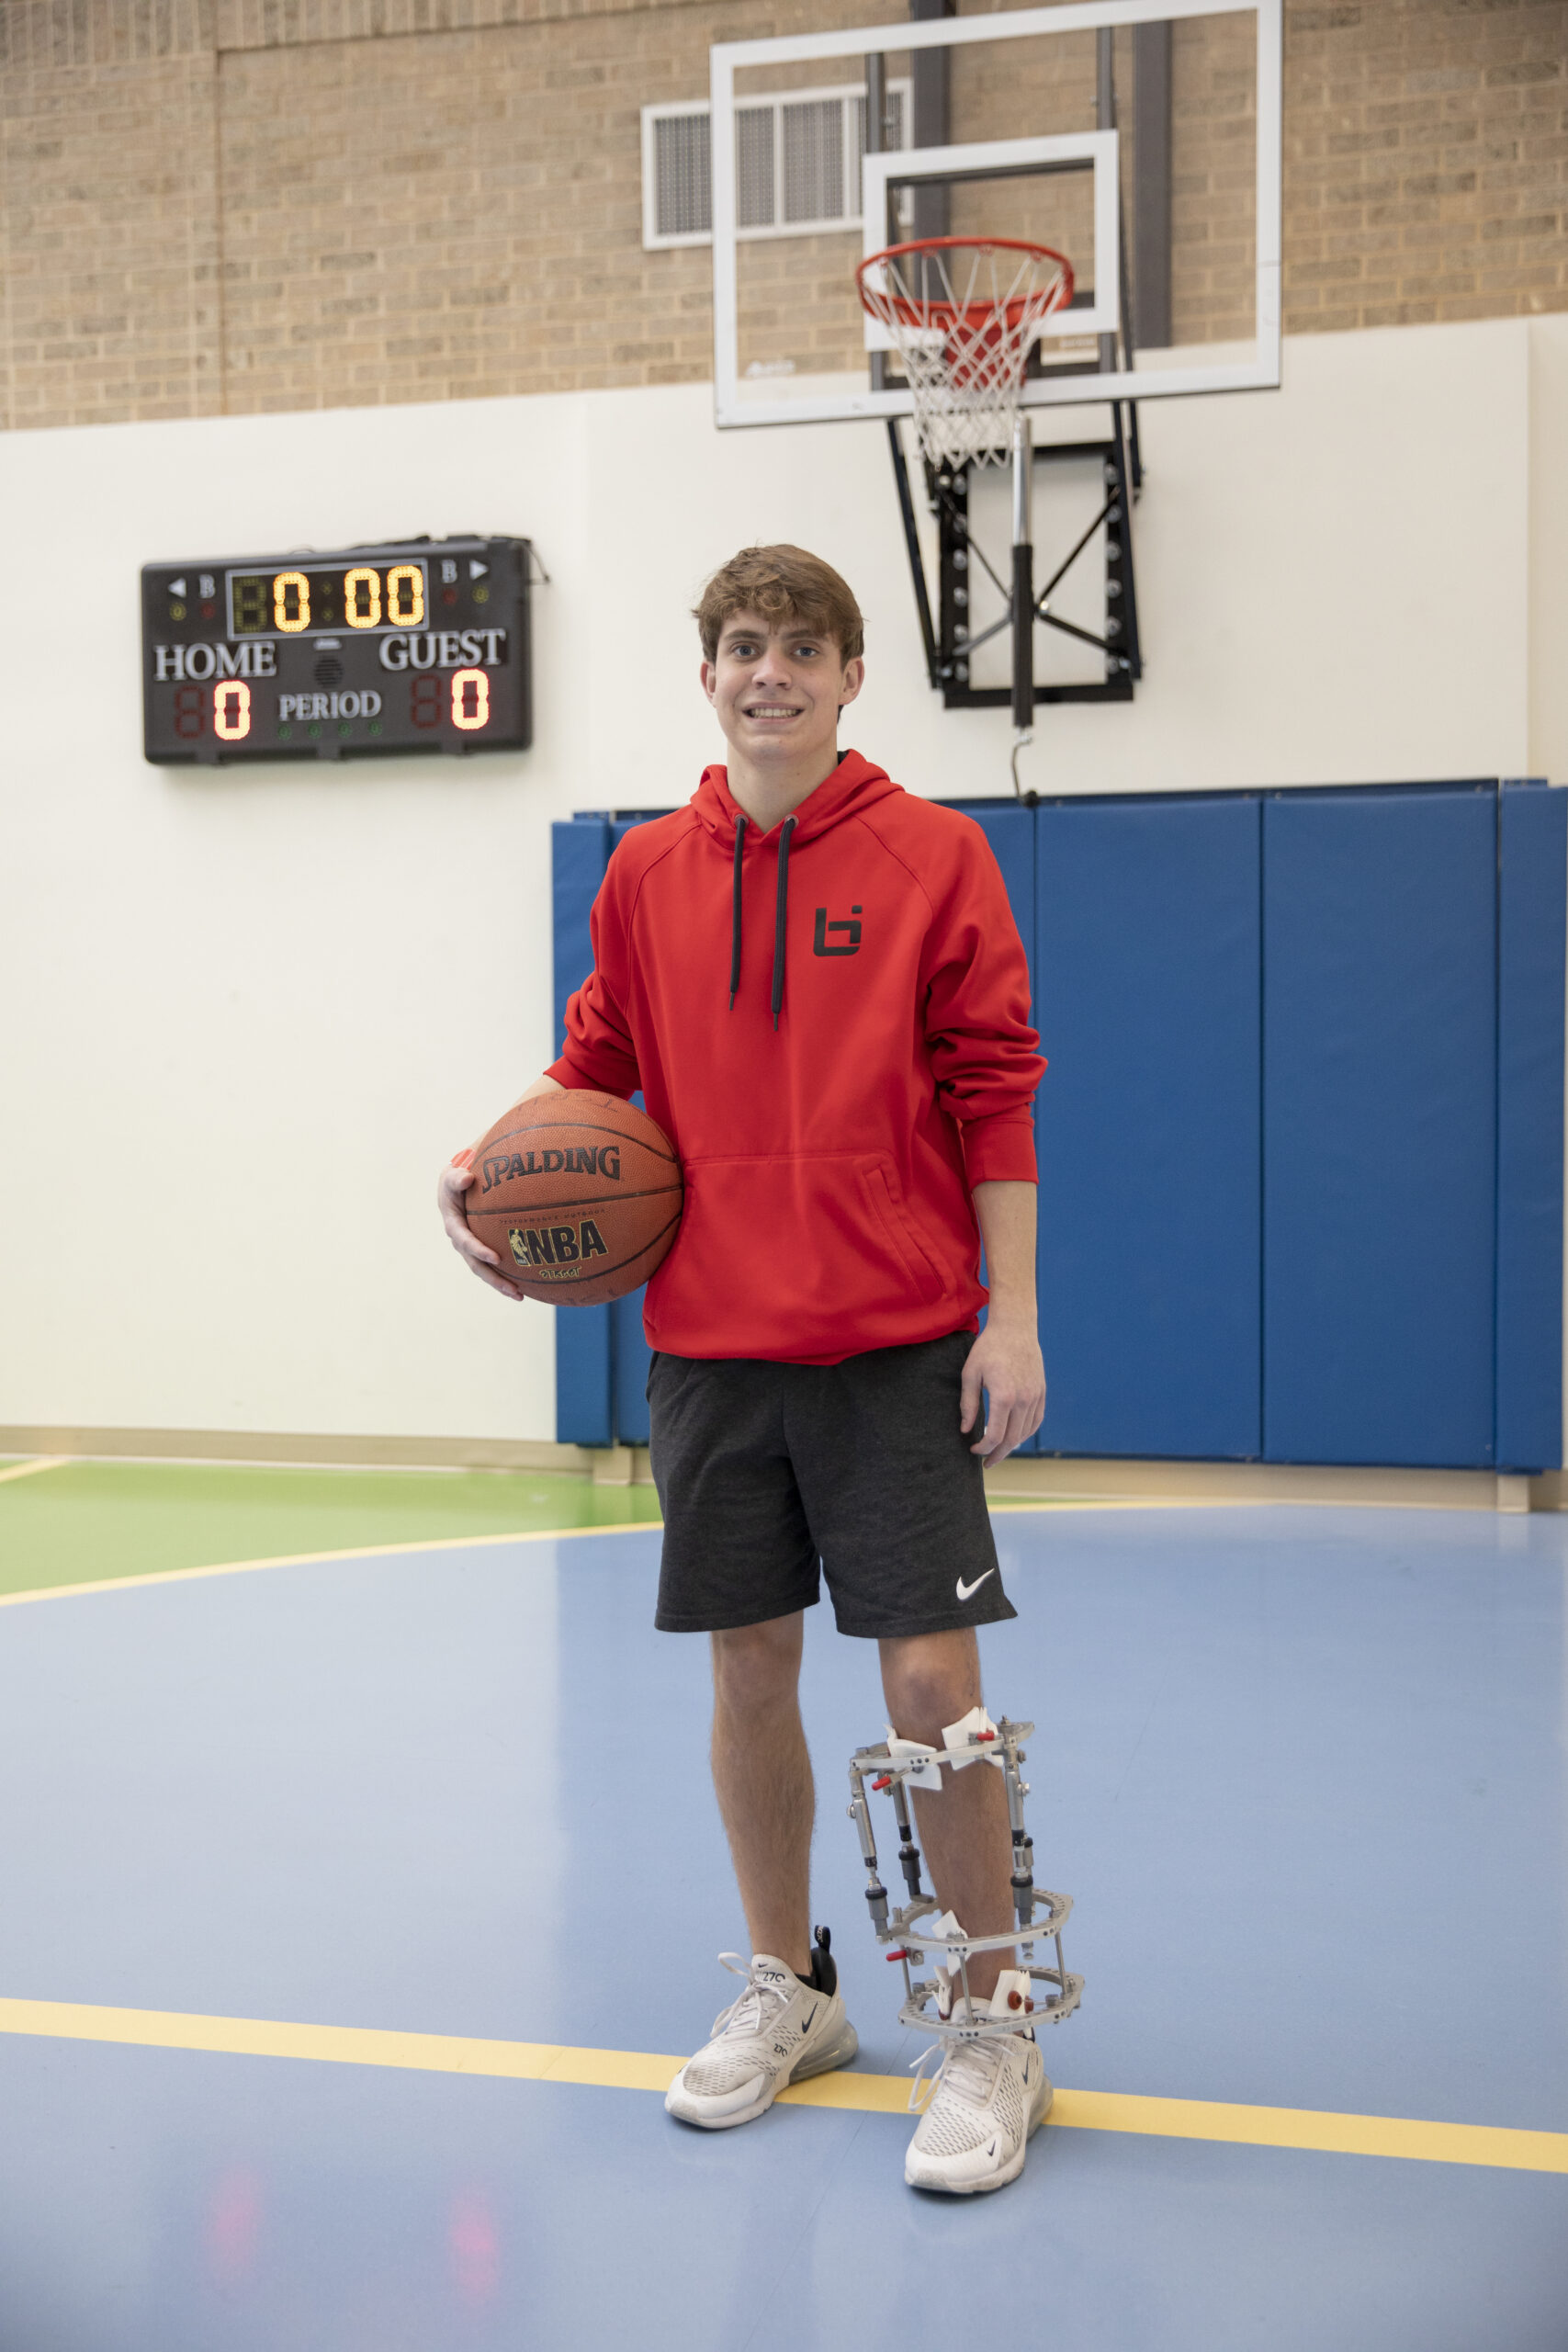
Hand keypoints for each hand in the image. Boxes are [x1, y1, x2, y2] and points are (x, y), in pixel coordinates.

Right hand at [437, 1148, 525, 1301]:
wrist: (457, 1185)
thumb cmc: (457, 1179)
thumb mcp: (452, 1175)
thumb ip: (456, 1177)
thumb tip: (466, 1178)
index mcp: (454, 1226)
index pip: (465, 1242)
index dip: (479, 1251)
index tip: (496, 1258)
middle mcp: (461, 1242)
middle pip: (477, 1266)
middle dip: (494, 1279)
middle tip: (514, 1289)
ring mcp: (471, 1248)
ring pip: (486, 1271)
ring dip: (501, 1284)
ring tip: (521, 1296)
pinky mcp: (482, 1249)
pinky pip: (494, 1265)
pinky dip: (508, 1274)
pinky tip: (528, 1282)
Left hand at [959, 1318, 1045, 1466]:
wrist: (1015, 1328)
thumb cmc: (988, 1349)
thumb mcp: (970, 1374)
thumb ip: (968, 1405)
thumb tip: (966, 1430)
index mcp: (1004, 1396)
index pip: (995, 1435)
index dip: (983, 1448)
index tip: (973, 1450)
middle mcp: (1023, 1400)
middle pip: (1012, 1439)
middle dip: (997, 1454)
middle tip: (986, 1463)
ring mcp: (1035, 1396)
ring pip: (1025, 1433)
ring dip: (1011, 1446)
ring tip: (998, 1451)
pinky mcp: (1041, 1392)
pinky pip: (1036, 1421)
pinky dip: (1025, 1433)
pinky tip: (1014, 1437)